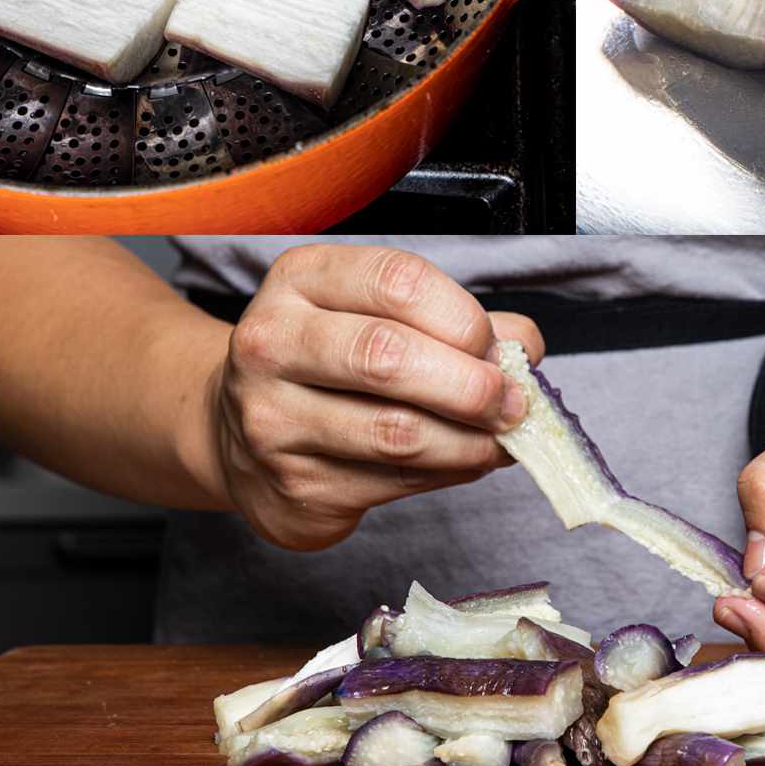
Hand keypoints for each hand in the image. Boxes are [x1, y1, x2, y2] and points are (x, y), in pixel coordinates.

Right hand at [209, 244, 542, 550]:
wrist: (240, 432)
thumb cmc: (329, 362)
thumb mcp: (379, 314)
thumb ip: (458, 322)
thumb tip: (524, 348)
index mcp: (301, 280)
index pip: (396, 281)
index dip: (462, 317)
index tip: (495, 346)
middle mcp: (272, 344)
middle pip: (388, 357)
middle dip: (470, 385)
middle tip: (513, 402)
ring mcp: (273, 420)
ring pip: (396, 432)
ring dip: (470, 441)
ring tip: (500, 438)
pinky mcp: (294, 486)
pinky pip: (394, 481)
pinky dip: (448, 473)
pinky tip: (464, 460)